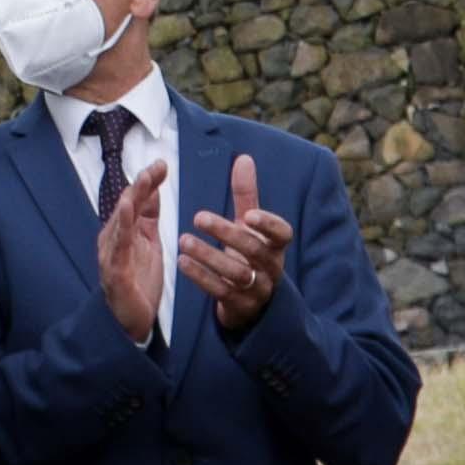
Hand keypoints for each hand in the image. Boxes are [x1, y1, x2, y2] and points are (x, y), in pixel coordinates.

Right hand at [96, 157, 172, 340]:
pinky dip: (122, 226)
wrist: (130, 321)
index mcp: (125, 231)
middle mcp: (115, 238)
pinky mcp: (114, 270)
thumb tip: (153, 189)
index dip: (149, 182)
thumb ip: (149, 217)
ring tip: (141, 182)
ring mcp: (112, 253)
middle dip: (141, 185)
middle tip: (154, 167)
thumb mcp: (149, 243)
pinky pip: (118, 245)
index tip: (162, 164)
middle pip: (128, 206)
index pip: (138, 201)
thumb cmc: (138, 280)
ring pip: (121, 222)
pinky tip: (126, 210)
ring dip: (131, 200)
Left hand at [173, 153, 288, 334]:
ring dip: (209, 256)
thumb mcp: (249, 226)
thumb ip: (246, 195)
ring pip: (237, 273)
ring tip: (183, 241)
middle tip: (198, 217)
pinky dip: (201, 277)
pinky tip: (183, 263)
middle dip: (227, 234)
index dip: (268, 224)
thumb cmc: (248, 254)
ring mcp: (257, 290)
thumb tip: (244, 158)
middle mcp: (271, 268)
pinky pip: (221, 292)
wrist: (250, 302)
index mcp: (276, 246)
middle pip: (254, 251)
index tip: (248, 214)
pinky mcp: (240, 306)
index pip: (282, 234)